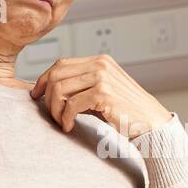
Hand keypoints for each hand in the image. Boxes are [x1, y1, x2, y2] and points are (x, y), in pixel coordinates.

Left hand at [29, 54, 172, 138]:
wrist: (151, 124)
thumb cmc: (126, 113)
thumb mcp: (103, 92)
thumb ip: (83, 85)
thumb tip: (51, 89)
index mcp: (100, 61)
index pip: (61, 64)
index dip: (44, 79)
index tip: (37, 95)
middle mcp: (101, 65)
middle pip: (56, 75)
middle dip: (47, 96)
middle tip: (51, 114)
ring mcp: (102, 78)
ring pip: (60, 89)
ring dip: (55, 110)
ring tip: (62, 122)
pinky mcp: (103, 94)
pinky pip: (71, 105)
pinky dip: (65, 118)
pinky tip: (69, 127)